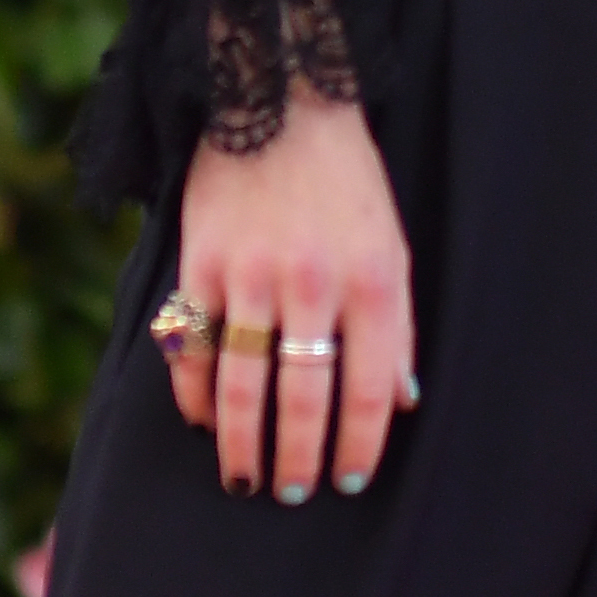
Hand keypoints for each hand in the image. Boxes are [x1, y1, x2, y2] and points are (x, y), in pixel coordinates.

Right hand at [167, 91, 415, 502]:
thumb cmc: (346, 184)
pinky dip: (196, 397)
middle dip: (299, 460)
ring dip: (243, 444)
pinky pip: (194, 351)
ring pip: (244, 386)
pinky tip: (205, 422)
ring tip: (246, 479)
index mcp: (372, 278)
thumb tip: (401, 401)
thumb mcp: (391, 245)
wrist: (279, 103)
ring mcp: (251, 275)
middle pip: (303, 398)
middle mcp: (313, 282)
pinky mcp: (200, 265)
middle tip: (293, 493)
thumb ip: (396, 324)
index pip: (369, 387)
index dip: (359, 444)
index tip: (349, 480)